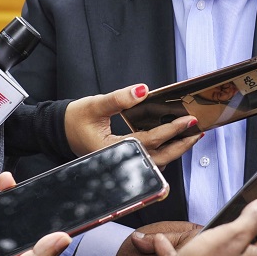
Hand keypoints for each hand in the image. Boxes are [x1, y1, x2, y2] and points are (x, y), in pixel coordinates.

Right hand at [0, 172, 70, 255]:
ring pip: (2, 211)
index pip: (44, 229)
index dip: (46, 211)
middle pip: (23, 215)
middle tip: (19, 182)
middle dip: (22, 196)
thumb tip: (65, 237)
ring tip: (3, 181)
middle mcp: (14, 247)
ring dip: (2, 194)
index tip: (48, 192)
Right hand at [63, 83, 201, 166]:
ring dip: (174, 151)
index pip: (148, 141)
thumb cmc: (74, 120)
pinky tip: (172, 142)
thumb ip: (119, 98)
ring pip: (155, 163)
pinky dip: (164, 153)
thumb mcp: (95, 104)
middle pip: (157, 159)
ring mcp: (122, 164)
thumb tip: (142, 90)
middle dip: (180, 145)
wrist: (60, 131)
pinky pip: (149, 162)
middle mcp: (119, 162)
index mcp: (111, 150)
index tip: (186, 121)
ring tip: (189, 136)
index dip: (170, 131)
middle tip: (196, 131)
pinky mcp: (124, 162)